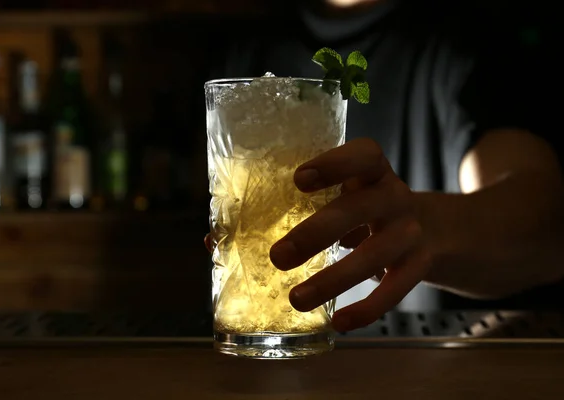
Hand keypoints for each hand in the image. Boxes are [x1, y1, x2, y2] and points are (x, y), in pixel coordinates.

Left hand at [269, 138, 430, 331]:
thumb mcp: (352, 193)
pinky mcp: (419, 265)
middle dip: (316, 233)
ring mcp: (410, 232)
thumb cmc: (370, 208)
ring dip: (334, 279)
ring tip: (296, 299)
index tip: (299, 180)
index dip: (334, 164)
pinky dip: (368, 309)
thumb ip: (310, 204)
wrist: (433, 229)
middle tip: (278, 256)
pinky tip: (339, 322)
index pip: (363, 156)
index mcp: (374, 172)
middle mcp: (395, 197)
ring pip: (374, 255)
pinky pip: (395, 290)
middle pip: (358, 210)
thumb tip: (232, 236)